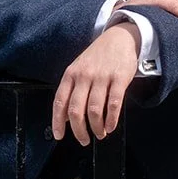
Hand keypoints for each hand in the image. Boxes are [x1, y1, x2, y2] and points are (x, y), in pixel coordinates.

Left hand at [51, 23, 142, 144]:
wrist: (119, 38)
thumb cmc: (97, 57)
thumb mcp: (78, 69)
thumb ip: (71, 91)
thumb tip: (65, 118)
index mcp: (70, 75)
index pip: (59, 102)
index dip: (58, 122)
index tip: (59, 136)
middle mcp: (84, 76)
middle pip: (76, 110)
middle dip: (79, 131)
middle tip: (83, 140)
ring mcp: (102, 77)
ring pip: (94, 110)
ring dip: (97, 127)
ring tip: (100, 134)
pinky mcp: (119, 79)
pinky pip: (113, 104)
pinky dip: (112, 120)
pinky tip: (111, 126)